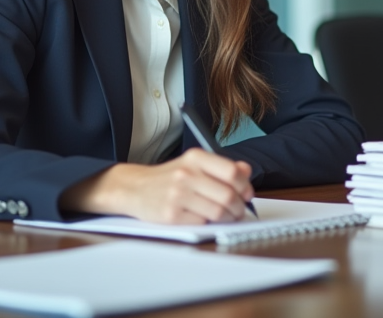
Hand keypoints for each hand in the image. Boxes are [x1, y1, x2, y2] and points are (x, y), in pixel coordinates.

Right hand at [59, 148, 254, 223]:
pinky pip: (202, 223)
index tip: (247, 193)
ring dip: (227, 218)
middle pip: (228, 195)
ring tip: (226, 217)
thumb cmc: (170, 178)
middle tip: (240, 210)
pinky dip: (208, 223)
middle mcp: (186, 174)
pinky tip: (204, 218)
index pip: (232, 172)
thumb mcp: (194, 165)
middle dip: (239, 207)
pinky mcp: (171, 215)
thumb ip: (221, 167)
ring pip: (218, 212)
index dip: (245, 186)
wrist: (135, 188)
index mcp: (195, 158)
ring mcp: (178, 195)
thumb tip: (246, 171)